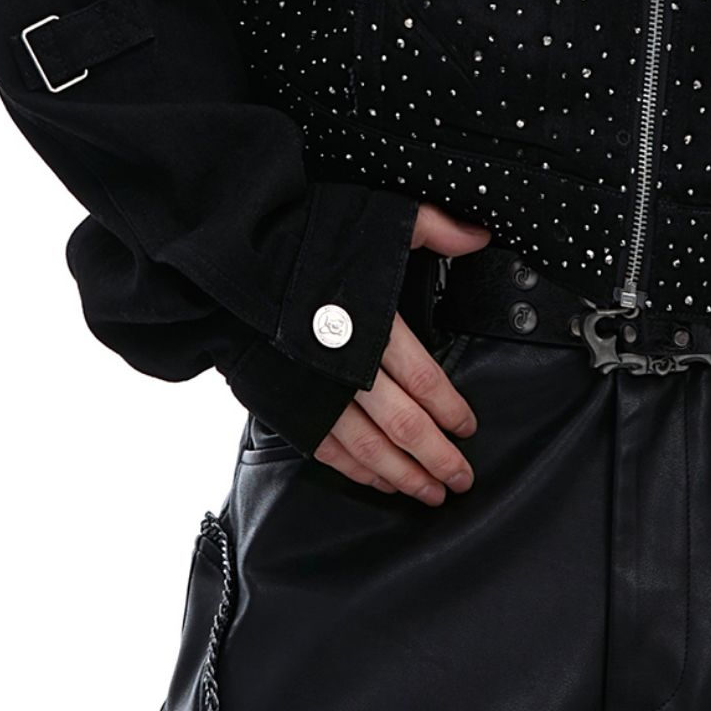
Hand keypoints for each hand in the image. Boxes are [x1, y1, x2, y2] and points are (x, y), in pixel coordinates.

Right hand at [312, 204, 490, 502]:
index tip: (468, 426)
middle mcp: (346, 365)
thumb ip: (432, 227)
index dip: (450, 408)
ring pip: (369, 447)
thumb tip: (479, 235)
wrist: (232, 266)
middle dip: (437, 456)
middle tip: (461, 477)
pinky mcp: (288, 406)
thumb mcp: (376, 219)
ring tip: (430, 492)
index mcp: (372, 323)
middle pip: (403, 423)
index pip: (423, 379)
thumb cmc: (303, 241)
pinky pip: (329, 450)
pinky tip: (380, 481)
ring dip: (404, 474)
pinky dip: (357, 471)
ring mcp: (315, 391)